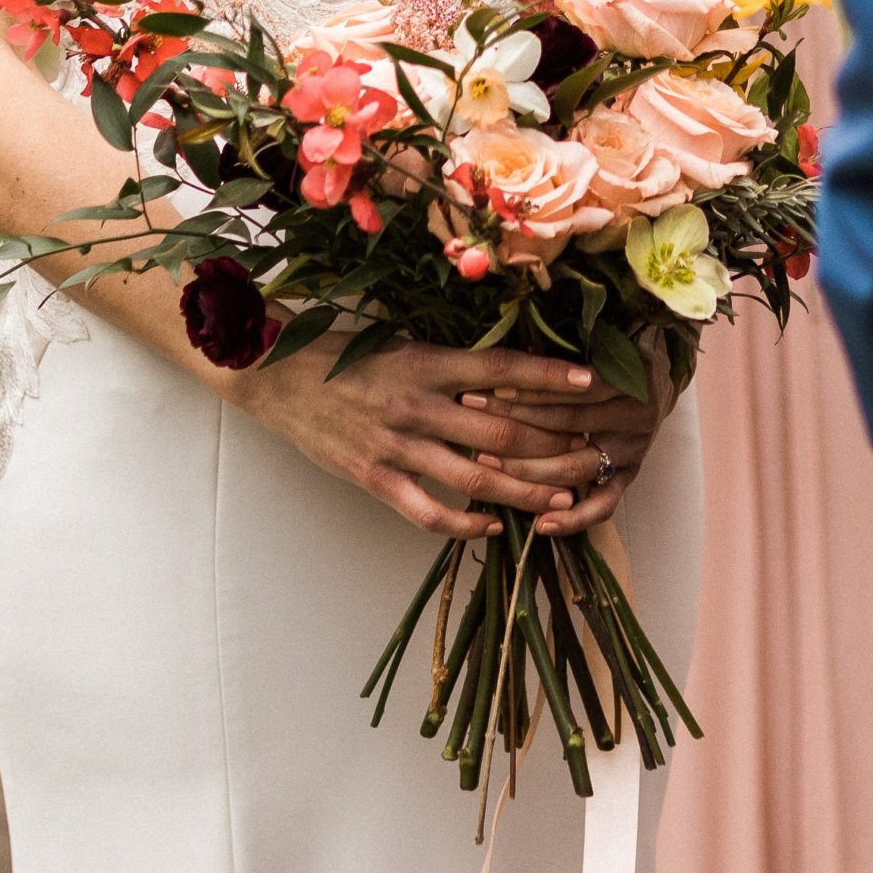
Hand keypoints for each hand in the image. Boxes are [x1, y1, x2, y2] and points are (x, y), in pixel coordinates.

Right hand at [231, 336, 661, 538]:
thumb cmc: (345, 356)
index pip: (502, 368)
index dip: (549, 376)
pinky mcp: (374, 478)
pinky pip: (428, 512)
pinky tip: (493, 527)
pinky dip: (464, 524)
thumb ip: (449, 364)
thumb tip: (505, 372)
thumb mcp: (402, 344)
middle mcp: (417, 403)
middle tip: (594, 456)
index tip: (590, 382)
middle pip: (502, 431)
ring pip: (475, 477)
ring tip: (563, 500)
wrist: (278, 377)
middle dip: (554, 446)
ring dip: (525, 491)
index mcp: (427, 362)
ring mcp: (396, 445)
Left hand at [486, 344, 679, 537]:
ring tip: (487, 464)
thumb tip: (512, 348)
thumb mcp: (603, 342)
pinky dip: (572, 518)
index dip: (531, 387)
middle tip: (473, 417)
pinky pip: (602, 506)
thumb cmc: (618, 355)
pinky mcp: (629, 478)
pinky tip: (541, 525)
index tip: (490, 385)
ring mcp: (632, 452)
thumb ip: (567, 353)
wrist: (658, 380)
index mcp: (630, 381)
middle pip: (568, 425)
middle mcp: (635, 419)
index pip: (574, 387)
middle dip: (516, 421)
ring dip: (529, 468)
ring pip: (576, 467)